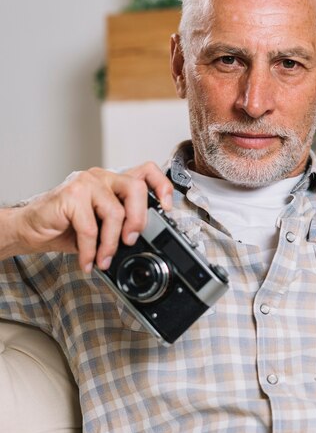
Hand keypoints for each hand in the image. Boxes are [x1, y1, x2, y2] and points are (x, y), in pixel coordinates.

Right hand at [6, 162, 172, 272]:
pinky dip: (90, 251)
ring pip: (115, 212)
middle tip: (130, 241)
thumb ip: (121, 226)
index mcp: (113, 183)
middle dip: (138, 220)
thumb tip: (142, 242)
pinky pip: (91, 228)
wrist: (31, 229)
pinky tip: (87, 261)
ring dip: (111, 243)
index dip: (162, 186)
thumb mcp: (101, 227)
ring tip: (103, 259)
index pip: (146, 171)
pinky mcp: (71, 195)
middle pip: (136, 188)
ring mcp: (86, 183)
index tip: (167, 207)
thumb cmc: (66, 227)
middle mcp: (102, 178)